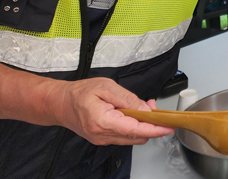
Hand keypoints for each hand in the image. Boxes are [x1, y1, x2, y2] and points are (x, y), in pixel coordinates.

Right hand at [54, 77, 173, 145]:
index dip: (154, 129)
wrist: (59, 103)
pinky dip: (133, 127)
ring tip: (142, 107)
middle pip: (136, 136)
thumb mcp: (106, 87)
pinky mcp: (103, 139)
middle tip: (153, 107)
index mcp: (103, 121)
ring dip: (142, 125)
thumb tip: (145, 109)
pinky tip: (132, 114)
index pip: (135, 130)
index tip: (168, 127)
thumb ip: (127, 98)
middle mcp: (103, 135)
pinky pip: (124, 136)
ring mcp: (102, 139)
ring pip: (132, 138)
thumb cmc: (79, 93)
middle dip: (150, 124)